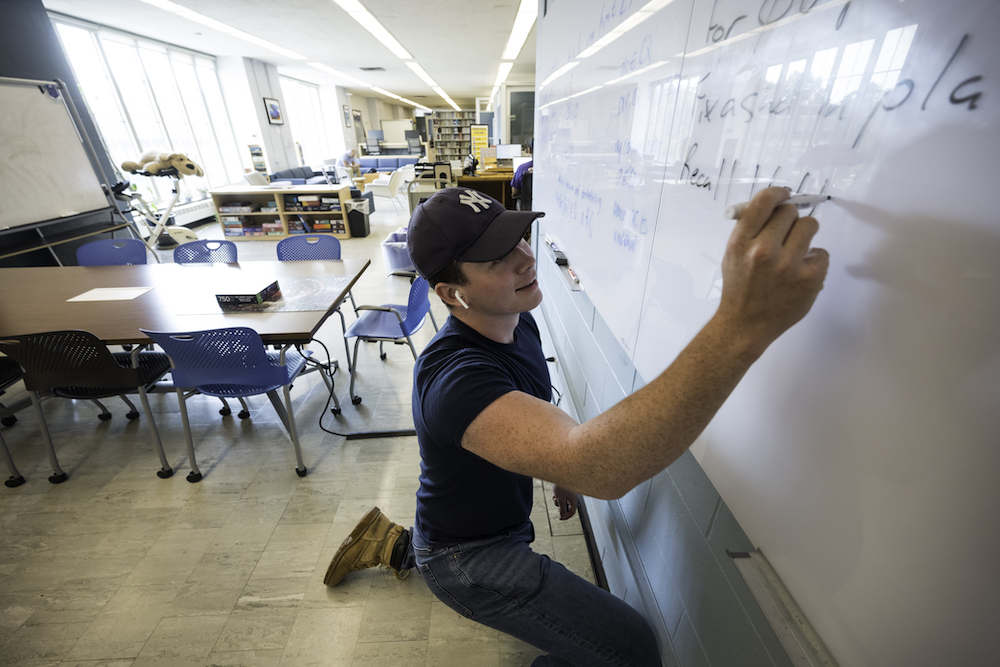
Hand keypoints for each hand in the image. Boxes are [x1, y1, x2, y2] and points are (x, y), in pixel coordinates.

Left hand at [552, 485, 578, 519]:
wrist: (558, 474)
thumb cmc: (561, 485)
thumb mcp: (560, 499)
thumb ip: (562, 509)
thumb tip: (563, 517)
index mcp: (573, 500)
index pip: (572, 512)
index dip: (566, 516)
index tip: (560, 518)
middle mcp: (572, 498)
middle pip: (567, 508)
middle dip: (561, 508)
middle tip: (557, 508)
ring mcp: (568, 495)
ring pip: (563, 503)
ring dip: (558, 503)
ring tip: (555, 497)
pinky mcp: (564, 492)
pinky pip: (561, 499)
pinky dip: (557, 498)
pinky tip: (554, 495)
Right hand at [718, 187, 829, 354]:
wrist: (745, 325)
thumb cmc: (739, 288)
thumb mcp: (732, 254)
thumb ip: (749, 229)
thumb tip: (774, 203)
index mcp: (741, 242)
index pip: (764, 201)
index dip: (778, 194)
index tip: (785, 196)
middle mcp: (763, 251)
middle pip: (789, 211)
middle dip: (789, 219)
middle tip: (786, 234)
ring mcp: (788, 266)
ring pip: (810, 225)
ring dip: (805, 234)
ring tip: (796, 251)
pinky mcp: (809, 279)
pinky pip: (822, 252)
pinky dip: (814, 260)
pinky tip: (801, 272)